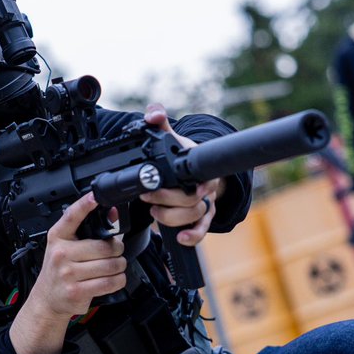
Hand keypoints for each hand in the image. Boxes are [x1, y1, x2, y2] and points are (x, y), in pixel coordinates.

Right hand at [10, 192, 125, 353]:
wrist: (47, 299)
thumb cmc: (59, 270)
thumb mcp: (65, 246)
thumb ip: (86, 231)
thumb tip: (113, 214)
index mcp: (58, 237)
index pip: (71, 217)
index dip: (84, 205)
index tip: (95, 197)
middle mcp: (61, 254)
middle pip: (104, 247)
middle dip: (117, 250)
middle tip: (115, 253)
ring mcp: (68, 273)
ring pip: (110, 265)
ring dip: (119, 266)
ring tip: (114, 267)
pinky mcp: (77, 291)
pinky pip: (109, 283)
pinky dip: (118, 280)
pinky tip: (113, 278)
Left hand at [138, 103, 221, 247]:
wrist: (190, 167)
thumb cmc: (178, 152)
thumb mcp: (168, 136)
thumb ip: (158, 121)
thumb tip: (153, 114)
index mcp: (196, 165)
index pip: (204, 177)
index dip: (201, 185)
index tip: (192, 189)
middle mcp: (205, 186)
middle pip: (194, 200)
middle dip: (169, 200)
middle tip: (148, 198)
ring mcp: (204, 202)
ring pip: (195, 215)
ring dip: (173, 217)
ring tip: (154, 213)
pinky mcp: (201, 217)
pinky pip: (202, 230)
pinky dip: (193, 236)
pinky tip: (181, 238)